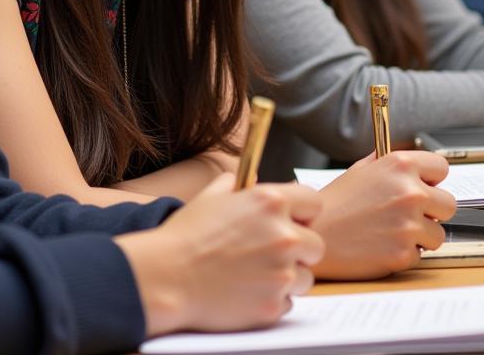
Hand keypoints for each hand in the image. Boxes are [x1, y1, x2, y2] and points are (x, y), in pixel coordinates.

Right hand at [116, 173, 324, 336]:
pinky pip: (287, 303)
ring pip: (305, 277)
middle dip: (298, 249)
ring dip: (287, 277)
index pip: (314, 203)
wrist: (167, 277)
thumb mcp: (211, 196)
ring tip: (254, 273)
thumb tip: (248, 179)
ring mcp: (281, 273)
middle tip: (270, 253)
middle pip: (316, 245)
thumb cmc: (186, 235)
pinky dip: (271, 299)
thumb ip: (237, 184)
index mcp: (271, 202)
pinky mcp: (273, 305)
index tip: (291, 221)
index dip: (302, 213)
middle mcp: (283, 236)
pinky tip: (246, 291)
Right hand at [310, 150, 455, 279]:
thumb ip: (388, 164)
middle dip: (431, 211)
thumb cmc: (335, 203)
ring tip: (391, 231)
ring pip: (438, 234)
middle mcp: (410, 192)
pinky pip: (420, 254)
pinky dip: (404, 253)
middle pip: (448, 203)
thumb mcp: (361, 170)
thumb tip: (408, 162)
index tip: (425, 186)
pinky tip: (382, 245)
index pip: (441, 167)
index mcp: (400, 165)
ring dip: (420, 236)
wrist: (315, 234)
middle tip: (408, 215)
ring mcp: (409, 224)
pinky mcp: (404, 253)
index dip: (432, 179)